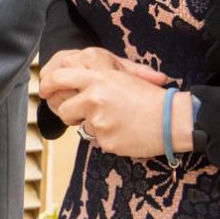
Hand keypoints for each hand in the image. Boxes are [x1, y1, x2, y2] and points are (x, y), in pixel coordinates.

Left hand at [42, 59, 180, 157]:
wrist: (173, 119)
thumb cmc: (150, 98)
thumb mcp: (122, 78)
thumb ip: (94, 77)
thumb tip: (64, 78)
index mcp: (99, 78)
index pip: (59, 77)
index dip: (48, 85)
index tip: (45, 92)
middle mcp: (95, 97)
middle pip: (63, 108)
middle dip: (69, 113)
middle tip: (82, 114)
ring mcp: (99, 120)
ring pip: (80, 127)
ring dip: (92, 126)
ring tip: (116, 121)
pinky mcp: (106, 140)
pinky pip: (96, 141)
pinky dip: (108, 138)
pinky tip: (126, 132)